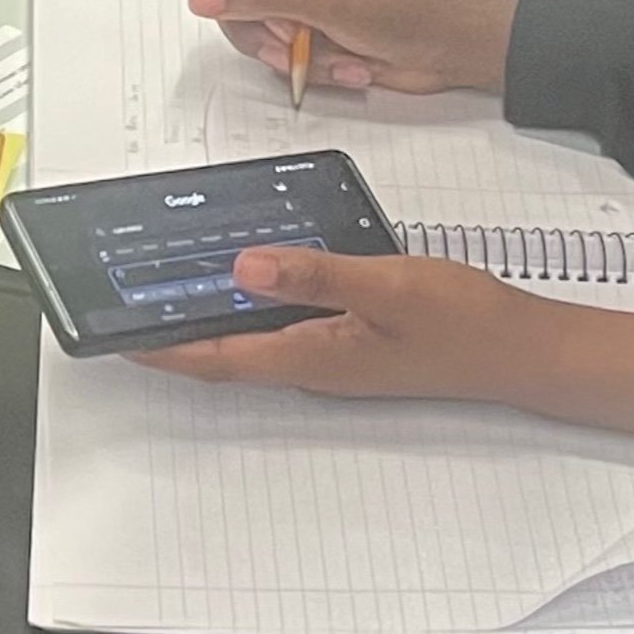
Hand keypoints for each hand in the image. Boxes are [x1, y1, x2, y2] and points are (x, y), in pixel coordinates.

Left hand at [135, 248, 550, 401]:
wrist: (518, 349)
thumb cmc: (462, 323)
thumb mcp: (385, 286)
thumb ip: (313, 275)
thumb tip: (245, 268)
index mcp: (313, 357)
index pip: (216, 357)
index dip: (161, 350)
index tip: (115, 336)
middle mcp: (315, 366)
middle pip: (226, 353)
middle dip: (175, 335)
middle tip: (132, 305)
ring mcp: (334, 359)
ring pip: (256, 341)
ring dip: (215, 320)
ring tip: (178, 287)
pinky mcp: (353, 345)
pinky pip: (288, 329)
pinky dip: (259, 309)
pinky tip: (258, 280)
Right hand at [191, 0, 507, 99]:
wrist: (448, 44)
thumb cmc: (406, 5)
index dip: (241, 0)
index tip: (272, 22)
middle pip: (236, 4)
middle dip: (273, 35)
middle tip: (300, 40)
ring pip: (261, 37)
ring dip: (301, 55)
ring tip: (337, 50)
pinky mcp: (313, 29)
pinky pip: (286, 56)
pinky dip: (316, 66)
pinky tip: (348, 59)